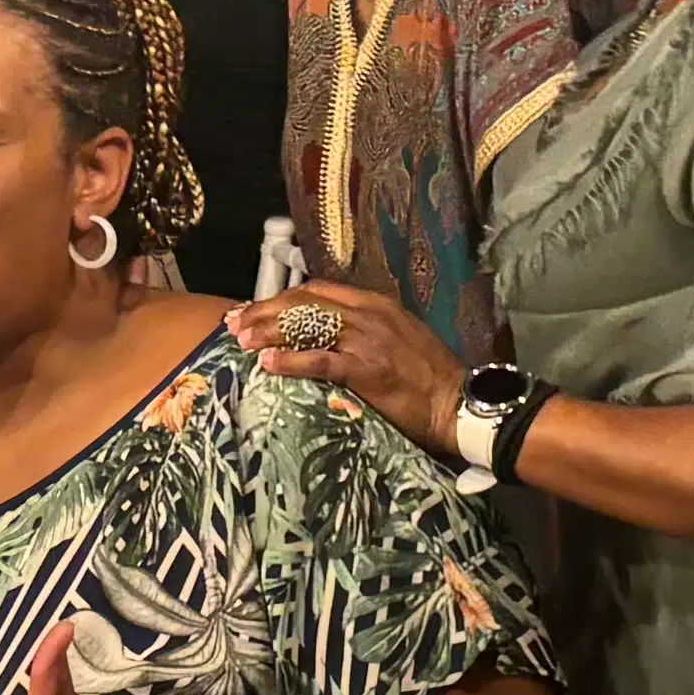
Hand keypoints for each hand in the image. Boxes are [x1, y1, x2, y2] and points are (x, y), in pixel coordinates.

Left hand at [245, 279, 463, 455]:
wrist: (458, 404)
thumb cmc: (427, 377)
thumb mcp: (396, 338)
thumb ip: (363, 330)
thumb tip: (321, 334)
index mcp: (375, 304)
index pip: (316, 291)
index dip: (280, 299)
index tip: (254, 311)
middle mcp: (369, 314)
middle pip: (304, 302)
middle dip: (265, 311)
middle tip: (236, 323)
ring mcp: (368, 340)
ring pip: (307, 325)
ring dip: (269, 331)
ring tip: (242, 340)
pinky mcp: (368, 369)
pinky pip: (321, 360)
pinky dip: (291, 360)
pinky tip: (268, 363)